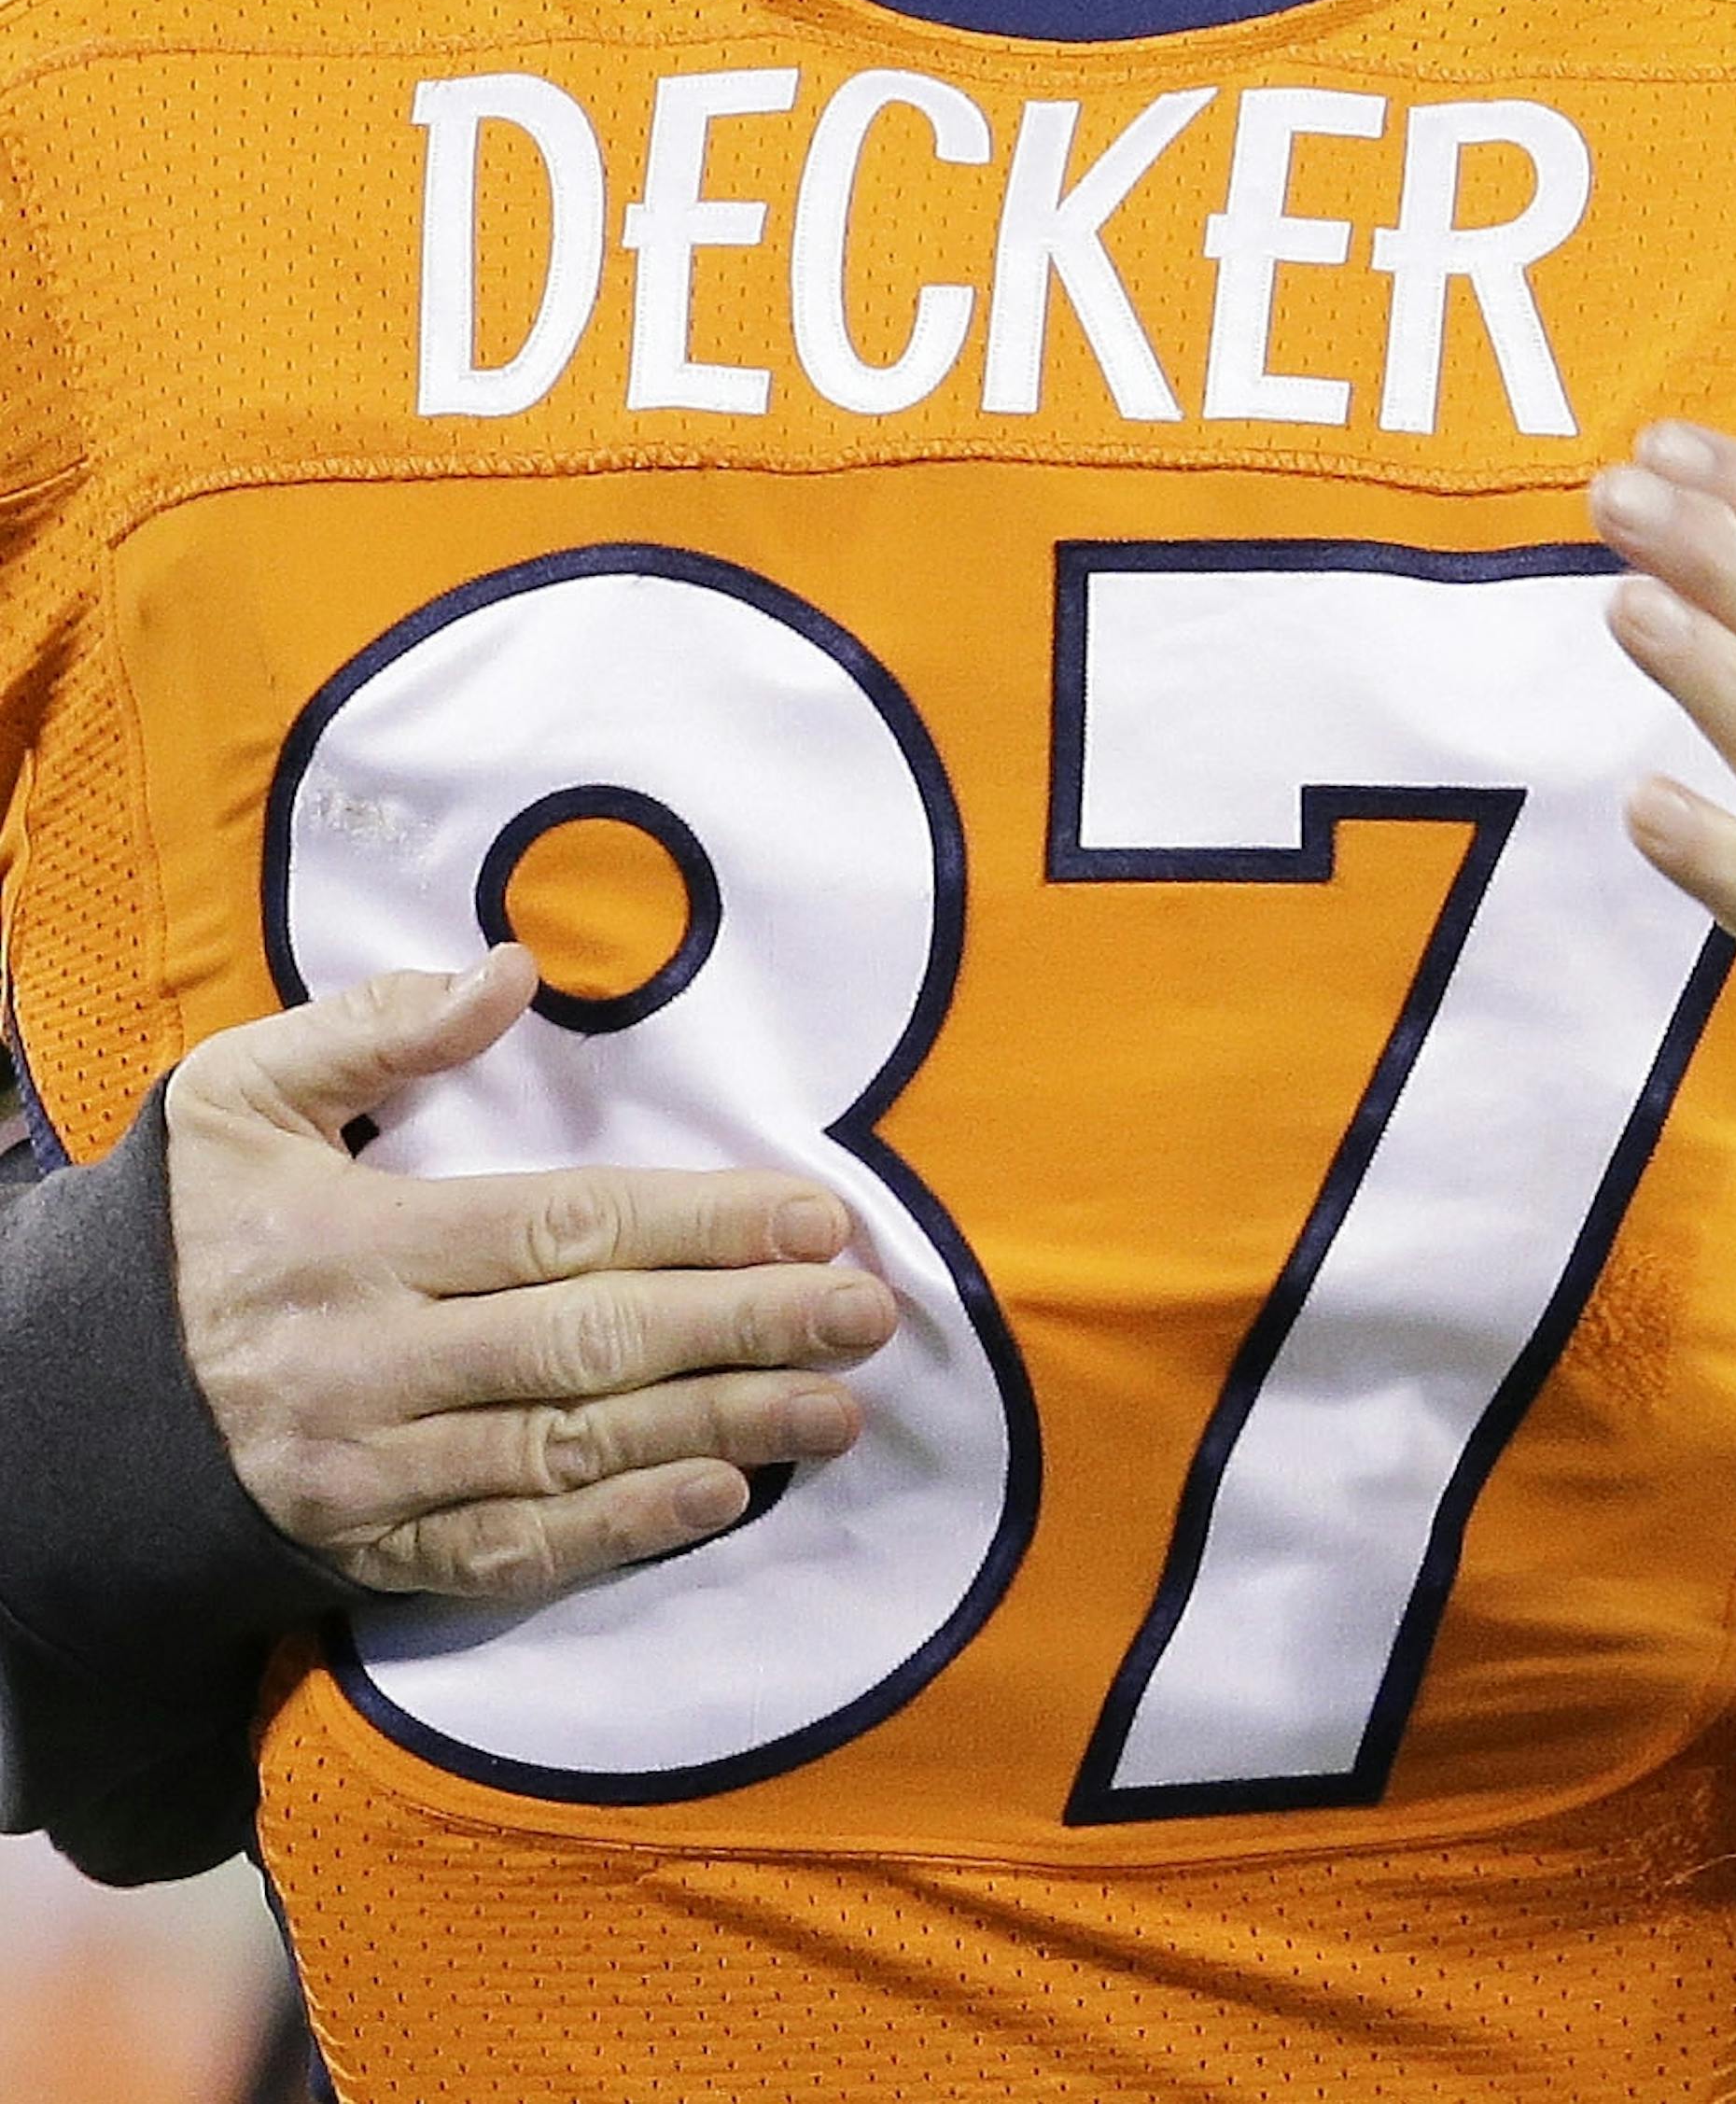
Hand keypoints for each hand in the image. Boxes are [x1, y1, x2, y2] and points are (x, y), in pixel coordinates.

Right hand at [165, 947, 895, 1596]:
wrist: (69, 1410)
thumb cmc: (186, 1231)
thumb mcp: (238, 1097)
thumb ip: (373, 1029)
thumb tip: (509, 972)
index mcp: (353, 1245)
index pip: (561, 1228)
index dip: (699, 1224)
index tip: (816, 1218)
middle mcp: (372, 1368)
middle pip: (590, 1346)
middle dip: (743, 1328)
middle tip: (867, 1315)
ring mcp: (376, 1474)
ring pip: (570, 1452)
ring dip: (719, 1428)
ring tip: (838, 1407)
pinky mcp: (378, 1552)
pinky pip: (513, 1552)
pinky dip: (622, 1529)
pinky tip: (722, 1497)